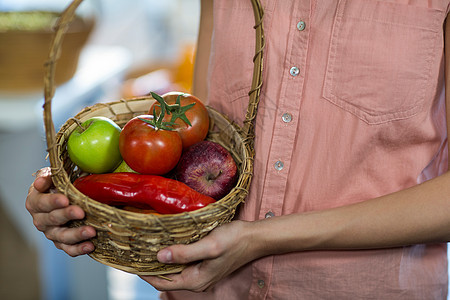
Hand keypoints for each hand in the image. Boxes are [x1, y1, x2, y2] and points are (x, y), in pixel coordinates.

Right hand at [26, 167, 95, 255]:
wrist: (63, 197)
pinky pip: (68, 249)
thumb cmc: (57, 184)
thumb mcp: (51, 176)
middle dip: (67, 216)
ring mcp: (51, 233)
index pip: (41, 203)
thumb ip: (47, 176)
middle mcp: (41, 220)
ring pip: (61, 237)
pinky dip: (79, 249)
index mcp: (35, 202)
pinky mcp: (61, 242)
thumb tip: (40, 182)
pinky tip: (91, 246)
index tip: (65, 199)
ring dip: (76, 235)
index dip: (52, 202)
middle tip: (81, 212)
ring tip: (91, 231)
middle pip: (52, 219)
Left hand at [140, 220, 259, 291]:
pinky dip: (173, 254)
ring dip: (161, 258)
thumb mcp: (209, 246)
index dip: (144, 273)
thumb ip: (185, 253)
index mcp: (195, 280)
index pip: (161, 281)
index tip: (130, 261)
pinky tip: (167, 242)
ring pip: (174, 268)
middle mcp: (196, 279)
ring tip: (146, 244)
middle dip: (150, 265)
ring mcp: (201, 272)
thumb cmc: (234, 240)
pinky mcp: (204, 263)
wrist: (255, 237)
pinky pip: (183, 262)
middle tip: (135, 249)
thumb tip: (159, 257)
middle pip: (166, 276)